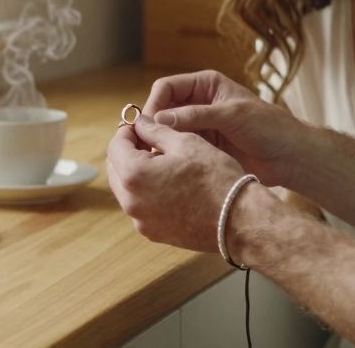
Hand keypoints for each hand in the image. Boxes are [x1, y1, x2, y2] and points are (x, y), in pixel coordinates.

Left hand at [105, 116, 244, 251]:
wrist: (238, 219)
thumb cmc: (216, 178)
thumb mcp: (186, 143)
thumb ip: (156, 130)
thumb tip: (140, 123)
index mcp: (135, 175)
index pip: (116, 146)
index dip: (127, 131)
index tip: (141, 125)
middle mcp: (132, 202)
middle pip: (116, 169)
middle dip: (128, 152)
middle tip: (149, 140)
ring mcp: (142, 221)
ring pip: (127, 189)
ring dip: (137, 172)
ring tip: (163, 161)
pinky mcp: (154, 233)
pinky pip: (141, 207)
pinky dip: (147, 192)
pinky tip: (170, 183)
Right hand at [142, 70, 308, 187]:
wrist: (289, 156)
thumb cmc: (268, 127)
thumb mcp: (232, 115)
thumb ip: (196, 116)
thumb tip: (159, 119)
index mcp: (206, 85)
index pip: (167, 88)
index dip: (153, 104)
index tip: (147, 124)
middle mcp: (198, 103)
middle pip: (162, 110)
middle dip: (151, 125)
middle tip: (142, 145)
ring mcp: (199, 127)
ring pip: (167, 132)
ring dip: (159, 142)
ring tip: (151, 158)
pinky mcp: (202, 148)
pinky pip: (178, 149)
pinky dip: (169, 156)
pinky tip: (165, 167)